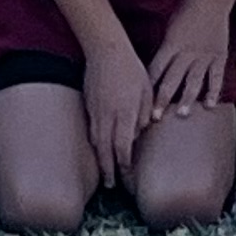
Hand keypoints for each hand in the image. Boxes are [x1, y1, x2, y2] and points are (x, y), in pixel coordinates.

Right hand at [79, 37, 153, 185]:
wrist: (105, 49)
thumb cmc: (131, 68)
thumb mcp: (146, 90)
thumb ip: (144, 114)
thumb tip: (138, 134)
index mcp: (125, 113)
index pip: (123, 147)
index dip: (124, 165)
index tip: (128, 177)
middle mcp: (108, 116)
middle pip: (106, 150)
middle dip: (109, 170)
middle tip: (111, 186)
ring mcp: (95, 111)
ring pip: (96, 142)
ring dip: (100, 160)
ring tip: (104, 173)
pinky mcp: (88, 106)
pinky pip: (91, 130)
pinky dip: (95, 144)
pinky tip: (98, 149)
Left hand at [149, 0, 235, 117]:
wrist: (210, 0)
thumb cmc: (185, 12)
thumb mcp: (169, 29)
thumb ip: (164, 50)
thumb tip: (153, 68)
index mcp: (170, 46)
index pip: (156, 70)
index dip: (147, 87)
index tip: (141, 102)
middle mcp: (186, 54)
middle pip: (172, 80)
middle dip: (162, 99)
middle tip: (155, 118)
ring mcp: (203, 57)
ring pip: (193, 82)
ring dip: (186, 99)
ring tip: (181, 114)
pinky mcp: (218, 57)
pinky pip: (215, 77)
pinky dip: (212, 92)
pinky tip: (208, 105)